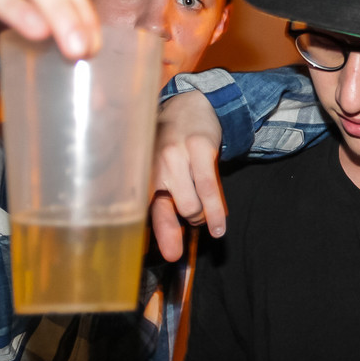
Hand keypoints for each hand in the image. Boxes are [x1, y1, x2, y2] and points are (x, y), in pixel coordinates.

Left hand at [151, 90, 225, 260]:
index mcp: (139, 171)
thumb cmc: (170, 143)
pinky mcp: (200, 149)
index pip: (143, 211)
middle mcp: (153, 164)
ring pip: (191, 206)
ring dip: (201, 216)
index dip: (157, 235)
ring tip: (205, 214)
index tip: (170, 255)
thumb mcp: (157, 168)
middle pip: (171, 212)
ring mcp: (176, 155)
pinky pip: (209, 190)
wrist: (191, 105)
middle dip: (187, 221)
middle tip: (193, 216)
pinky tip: (220, 227)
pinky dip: (216, 213)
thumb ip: (156, 200)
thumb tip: (159, 242)